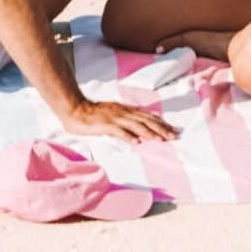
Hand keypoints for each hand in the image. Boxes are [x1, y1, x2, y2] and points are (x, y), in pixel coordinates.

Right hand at [61, 99, 178, 143]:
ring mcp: (115, 118)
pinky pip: (118, 131)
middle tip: (174, 136)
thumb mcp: (114, 113)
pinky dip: (128, 136)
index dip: (161, 123)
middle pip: (146, 120)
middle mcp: (123, 112)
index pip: (148, 116)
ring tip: (161, 139)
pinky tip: (136, 142)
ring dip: (150, 132)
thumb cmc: (94, 114)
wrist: (76, 109)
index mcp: (126, 110)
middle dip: (161, 128)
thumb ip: (126, 119)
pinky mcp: (105, 125)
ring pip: (136, 125)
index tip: (172, 129)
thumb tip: (139, 127)